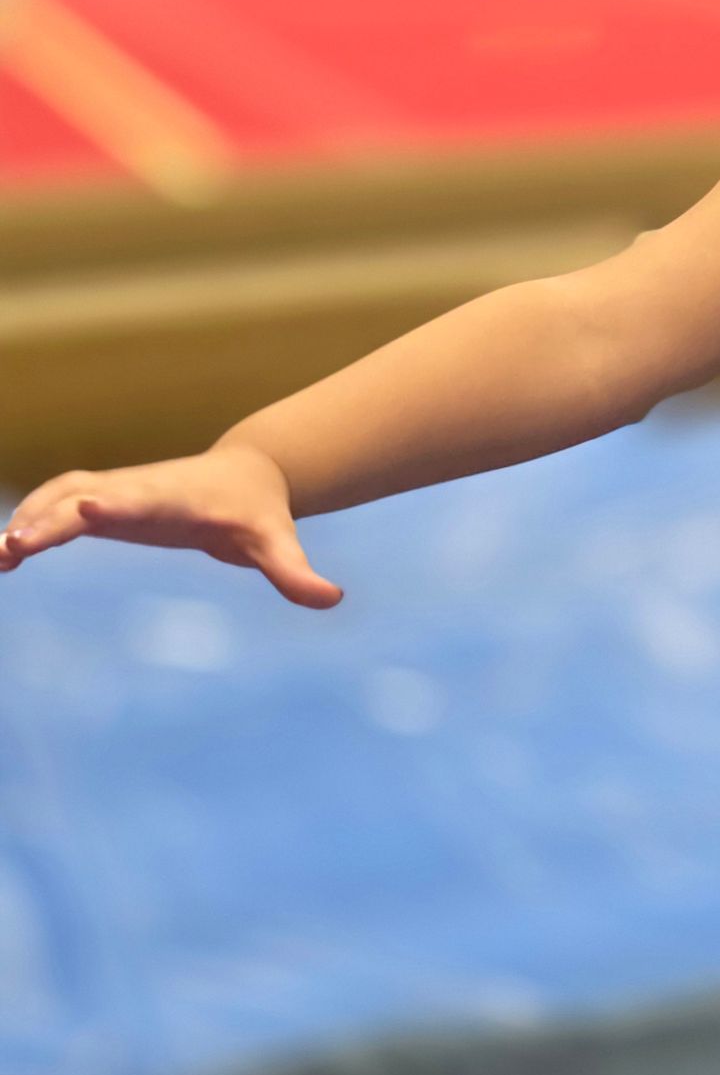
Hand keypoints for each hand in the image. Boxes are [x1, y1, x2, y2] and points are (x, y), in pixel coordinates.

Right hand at [0, 443, 342, 607]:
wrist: (246, 475)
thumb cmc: (259, 511)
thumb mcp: (278, 541)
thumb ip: (297, 573)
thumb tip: (332, 599)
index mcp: (176, 499)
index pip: (141, 496)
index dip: (116, 500)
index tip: (87, 506)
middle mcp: (138, 489)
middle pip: (84, 496)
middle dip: (48, 517)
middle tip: (11, 548)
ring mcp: (117, 490)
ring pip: (60, 496)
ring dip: (27, 519)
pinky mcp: (103, 500)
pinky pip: (55, 505)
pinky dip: (28, 520)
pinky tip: (3, 555)